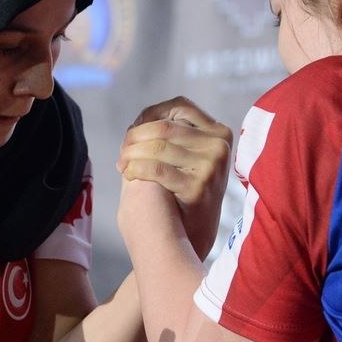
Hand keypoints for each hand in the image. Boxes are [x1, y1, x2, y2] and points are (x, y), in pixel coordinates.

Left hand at [117, 98, 231, 257]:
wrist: (196, 234)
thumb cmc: (184, 191)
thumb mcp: (187, 156)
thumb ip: (170, 133)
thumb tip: (140, 118)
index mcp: (219, 132)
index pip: (180, 106)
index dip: (150, 116)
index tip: (132, 134)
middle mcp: (220, 145)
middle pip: (164, 127)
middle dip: (135, 137)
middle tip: (122, 152)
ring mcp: (212, 165)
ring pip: (158, 146)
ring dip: (131, 154)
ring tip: (122, 164)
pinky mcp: (199, 186)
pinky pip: (156, 168)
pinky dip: (135, 169)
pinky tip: (127, 175)